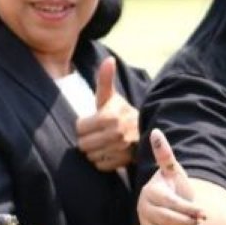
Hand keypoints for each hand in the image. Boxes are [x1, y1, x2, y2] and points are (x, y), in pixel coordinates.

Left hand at [76, 58, 139, 172]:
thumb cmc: (121, 113)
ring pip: (90, 155)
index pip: (79, 128)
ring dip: (95, 151)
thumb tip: (109, 59)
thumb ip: (105, 79)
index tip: (96, 122)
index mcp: (110, 116)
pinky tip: (110, 152)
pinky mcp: (123, 162)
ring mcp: (120, 149)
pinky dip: (103, 161)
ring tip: (105, 143)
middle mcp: (116, 133)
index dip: (84, 125)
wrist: (146, 132)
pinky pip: (100, 165)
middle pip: (83, 144)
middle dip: (88, 139)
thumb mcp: (111, 97)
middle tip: (99, 133)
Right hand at [138, 130, 207, 224]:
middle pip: (169, 220)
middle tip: (203, 219)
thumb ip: (165, 154)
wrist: (170, 207)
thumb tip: (156, 131)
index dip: (188, 209)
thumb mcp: (173, 171)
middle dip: (190, 221)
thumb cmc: (173, 186)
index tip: (204, 212)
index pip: (170, 204)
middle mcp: (144, 209)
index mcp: (150, 192)